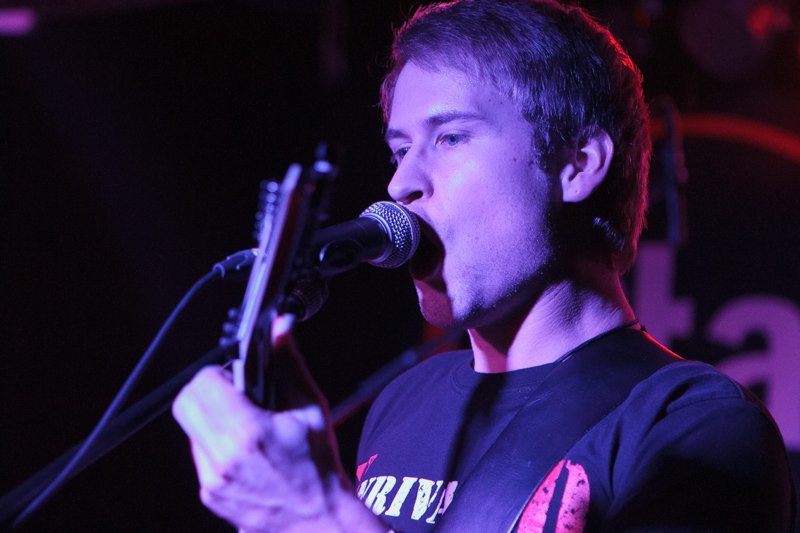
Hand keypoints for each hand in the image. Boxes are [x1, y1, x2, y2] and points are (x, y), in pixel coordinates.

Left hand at [172, 318, 383, 531]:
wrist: (318, 521)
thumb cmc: (319, 466)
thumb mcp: (311, 408)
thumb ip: (288, 364)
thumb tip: (280, 327)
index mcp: (248, 433)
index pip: (204, 382)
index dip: (221, 371)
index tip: (241, 375)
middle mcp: (222, 459)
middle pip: (186, 403)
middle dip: (208, 390)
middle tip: (239, 394)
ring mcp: (211, 480)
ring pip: (191, 428)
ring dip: (212, 416)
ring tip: (247, 424)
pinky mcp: (209, 494)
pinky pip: (199, 454)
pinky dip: (216, 442)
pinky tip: (246, 448)